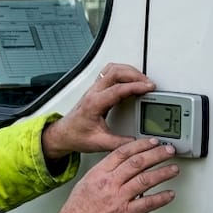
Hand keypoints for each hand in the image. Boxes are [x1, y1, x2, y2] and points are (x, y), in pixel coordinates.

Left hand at [41, 63, 155, 160]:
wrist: (63, 134)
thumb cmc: (76, 136)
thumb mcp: (99, 143)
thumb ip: (119, 143)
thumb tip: (136, 142)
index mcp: (94, 104)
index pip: (118, 89)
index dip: (136, 86)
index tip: (149, 88)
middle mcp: (93, 93)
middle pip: (115, 72)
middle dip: (135, 75)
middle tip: (149, 83)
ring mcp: (94, 89)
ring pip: (112, 69)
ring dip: (129, 71)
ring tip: (142, 80)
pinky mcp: (96, 89)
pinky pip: (109, 73)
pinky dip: (122, 72)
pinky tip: (130, 79)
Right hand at [56, 138, 178, 212]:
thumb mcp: (85, 184)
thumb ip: (103, 174)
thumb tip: (118, 168)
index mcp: (99, 174)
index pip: (123, 152)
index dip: (140, 145)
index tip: (152, 142)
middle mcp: (109, 183)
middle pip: (137, 162)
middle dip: (156, 154)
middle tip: (168, 151)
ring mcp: (118, 198)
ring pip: (145, 179)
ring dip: (163, 173)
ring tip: (173, 169)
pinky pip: (147, 203)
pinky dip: (161, 198)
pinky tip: (170, 195)